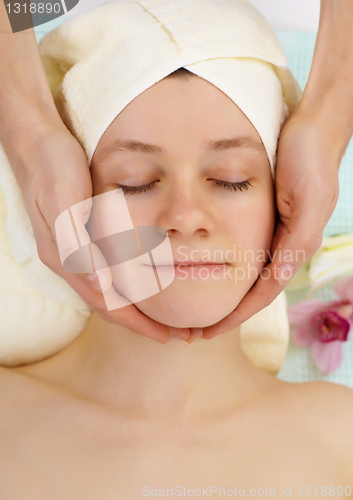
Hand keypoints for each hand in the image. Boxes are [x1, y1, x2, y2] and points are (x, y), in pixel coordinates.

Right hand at [6, 122, 187, 343]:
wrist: (34, 141)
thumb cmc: (52, 166)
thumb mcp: (64, 202)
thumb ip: (78, 245)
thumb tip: (103, 286)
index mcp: (64, 256)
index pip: (106, 302)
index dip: (136, 322)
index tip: (165, 336)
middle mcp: (66, 260)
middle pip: (107, 303)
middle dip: (139, 322)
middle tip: (174, 334)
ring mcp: (70, 250)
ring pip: (106, 291)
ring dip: (134, 307)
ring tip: (162, 317)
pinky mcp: (77, 236)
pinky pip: (104, 271)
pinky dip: (125, 284)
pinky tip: (140, 282)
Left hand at [199, 113, 339, 339]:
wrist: (313, 130)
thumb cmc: (310, 161)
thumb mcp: (307, 200)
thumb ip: (298, 239)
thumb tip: (280, 275)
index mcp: (295, 246)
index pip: (262, 293)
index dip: (237, 315)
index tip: (210, 332)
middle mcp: (285, 245)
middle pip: (253, 290)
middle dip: (228, 313)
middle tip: (196, 330)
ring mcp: (275, 233)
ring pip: (246, 275)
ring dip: (226, 295)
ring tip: (200, 310)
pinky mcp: (266, 219)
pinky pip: (244, 252)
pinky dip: (226, 268)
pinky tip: (209, 272)